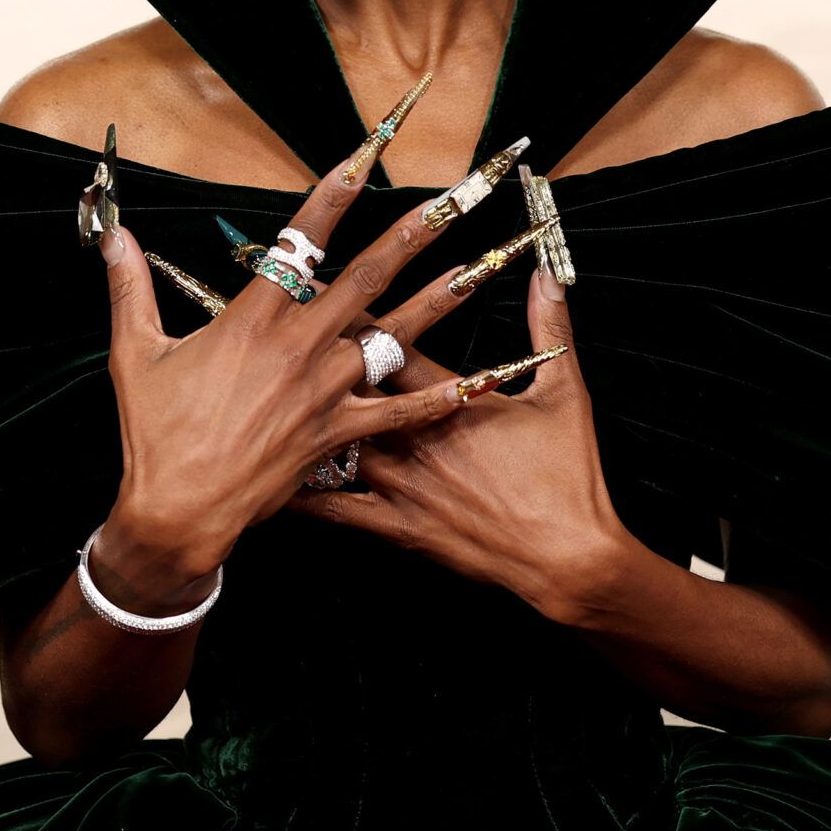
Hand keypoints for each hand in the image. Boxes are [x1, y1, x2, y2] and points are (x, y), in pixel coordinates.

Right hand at [90, 140, 509, 587]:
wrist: (178, 510)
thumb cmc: (155, 433)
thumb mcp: (135, 352)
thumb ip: (130, 286)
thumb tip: (113, 234)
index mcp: (253, 318)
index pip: (300, 240)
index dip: (334, 192)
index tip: (365, 152)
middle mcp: (299, 345)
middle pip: (368, 276)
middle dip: (415, 231)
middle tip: (455, 196)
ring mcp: (325, 390)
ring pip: (396, 335)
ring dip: (443, 299)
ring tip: (484, 267)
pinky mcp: (339, 433)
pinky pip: (400, 413)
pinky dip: (442, 398)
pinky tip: (480, 381)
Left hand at [289, 266, 630, 617]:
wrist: (566, 555)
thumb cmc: (568, 475)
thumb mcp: (564, 391)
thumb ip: (551, 326)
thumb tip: (547, 275)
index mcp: (451, 398)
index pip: (393, 342)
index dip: (358, 316)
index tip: (328, 291)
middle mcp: (416, 436)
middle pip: (351, 386)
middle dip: (316, 357)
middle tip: (280, 332)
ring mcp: (403, 483)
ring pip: (336, 443)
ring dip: (303, 420)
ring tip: (261, 397)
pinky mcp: (398, 527)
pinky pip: (337, 511)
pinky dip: (303, 496)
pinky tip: (269, 484)